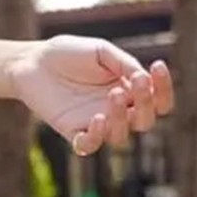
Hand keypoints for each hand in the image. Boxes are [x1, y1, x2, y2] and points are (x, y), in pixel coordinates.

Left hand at [10, 36, 173, 155]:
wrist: (32, 61)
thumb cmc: (69, 53)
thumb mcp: (101, 51)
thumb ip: (124, 64)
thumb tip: (144, 78)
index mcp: (129, 90)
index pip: (158, 99)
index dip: (164, 87)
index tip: (157, 65)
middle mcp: (116, 110)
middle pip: (145, 121)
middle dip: (146, 103)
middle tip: (136, 82)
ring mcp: (95, 123)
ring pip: (121, 136)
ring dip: (122, 118)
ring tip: (113, 94)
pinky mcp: (72, 131)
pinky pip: (89, 145)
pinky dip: (96, 137)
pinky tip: (97, 118)